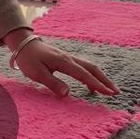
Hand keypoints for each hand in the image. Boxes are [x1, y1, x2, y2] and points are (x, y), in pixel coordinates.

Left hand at [4, 29, 119, 96]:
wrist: (24, 44)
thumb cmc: (28, 59)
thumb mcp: (37, 73)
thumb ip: (53, 83)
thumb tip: (67, 94)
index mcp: (64, 62)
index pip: (84, 74)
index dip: (97, 84)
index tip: (108, 93)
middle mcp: (69, 59)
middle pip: (92, 69)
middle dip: (105, 81)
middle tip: (116, 92)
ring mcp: (69, 58)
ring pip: (89, 67)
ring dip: (100, 78)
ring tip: (109, 91)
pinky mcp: (66, 60)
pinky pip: (83, 68)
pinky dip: (91, 76)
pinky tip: (92, 86)